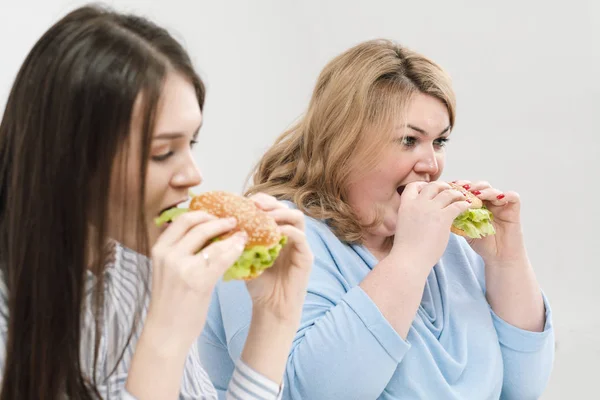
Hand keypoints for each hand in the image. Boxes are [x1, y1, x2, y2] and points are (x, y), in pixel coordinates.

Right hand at [146, 211, 247, 350]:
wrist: (166, 332)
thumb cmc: (171, 302)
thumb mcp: (168, 270)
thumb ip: (181, 250)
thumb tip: (206, 231)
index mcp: (159, 248)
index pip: (182, 220)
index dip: (202, 214)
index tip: (217, 214)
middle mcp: (168, 254)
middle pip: (197, 224)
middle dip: (218, 219)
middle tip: (233, 220)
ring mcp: (182, 267)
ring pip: (211, 239)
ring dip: (230, 232)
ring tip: (241, 232)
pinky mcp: (198, 280)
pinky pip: (222, 257)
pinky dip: (235, 249)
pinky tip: (242, 247)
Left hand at [244, 193, 312, 322]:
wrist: (270, 308)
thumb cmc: (258, 284)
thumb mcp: (245, 257)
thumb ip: (240, 240)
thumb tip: (223, 222)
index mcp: (277, 232)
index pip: (272, 208)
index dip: (260, 201)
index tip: (243, 201)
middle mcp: (290, 235)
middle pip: (285, 207)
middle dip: (269, 203)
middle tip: (253, 205)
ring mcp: (300, 245)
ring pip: (297, 217)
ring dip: (280, 212)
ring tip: (264, 215)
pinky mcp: (306, 257)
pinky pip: (300, 237)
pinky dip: (287, 230)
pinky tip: (273, 232)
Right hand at [390, 181, 470, 270]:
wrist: (409, 259)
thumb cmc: (406, 249)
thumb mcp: (403, 226)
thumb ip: (411, 217)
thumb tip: (421, 218)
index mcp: (405, 205)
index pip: (413, 186)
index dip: (422, 185)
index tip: (428, 188)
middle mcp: (417, 203)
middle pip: (432, 186)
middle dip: (442, 186)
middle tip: (449, 189)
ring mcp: (430, 209)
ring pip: (447, 193)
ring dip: (456, 193)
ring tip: (462, 197)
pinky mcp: (443, 218)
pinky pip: (457, 205)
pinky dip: (464, 204)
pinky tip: (468, 206)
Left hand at [451, 180, 527, 264]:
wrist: (499, 257)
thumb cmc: (483, 244)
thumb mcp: (465, 231)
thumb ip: (457, 220)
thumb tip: (443, 211)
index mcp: (476, 205)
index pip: (469, 190)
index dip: (460, 187)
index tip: (452, 187)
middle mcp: (488, 203)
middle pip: (481, 186)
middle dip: (472, 186)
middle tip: (463, 189)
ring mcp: (501, 205)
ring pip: (494, 190)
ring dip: (485, 190)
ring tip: (477, 194)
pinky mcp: (513, 210)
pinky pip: (513, 197)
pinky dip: (507, 194)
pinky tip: (498, 198)